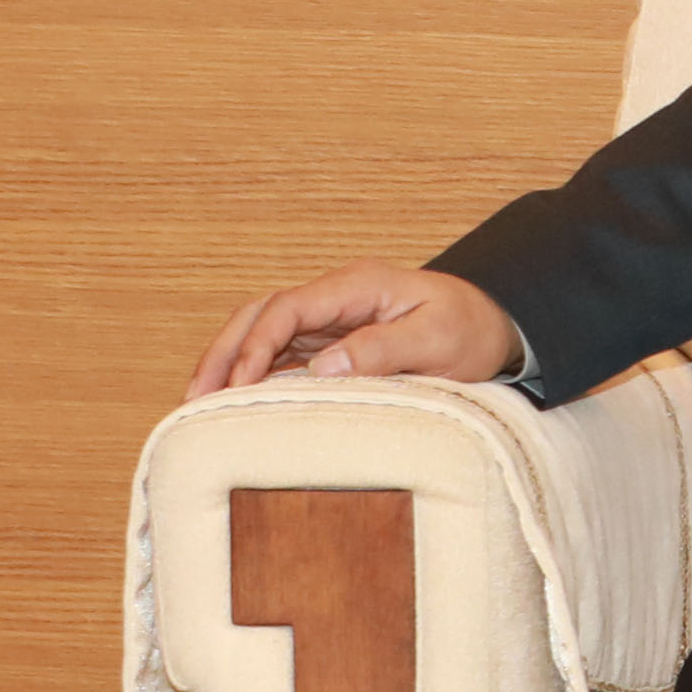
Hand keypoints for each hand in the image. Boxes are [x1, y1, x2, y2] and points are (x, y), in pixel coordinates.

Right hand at [190, 264, 523, 401]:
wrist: (497, 325)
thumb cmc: (472, 329)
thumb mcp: (437, 339)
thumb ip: (382, 349)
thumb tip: (321, 367)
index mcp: (357, 286)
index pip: (286, 308)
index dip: (255, 345)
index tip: (238, 386)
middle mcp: (336, 296)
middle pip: (259, 314)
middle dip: (222, 352)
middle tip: (194, 398)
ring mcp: (330, 317)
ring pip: (261, 332)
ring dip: (229, 363)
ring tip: (199, 405)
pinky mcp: (332, 339)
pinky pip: (280, 352)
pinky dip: (252, 373)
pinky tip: (234, 403)